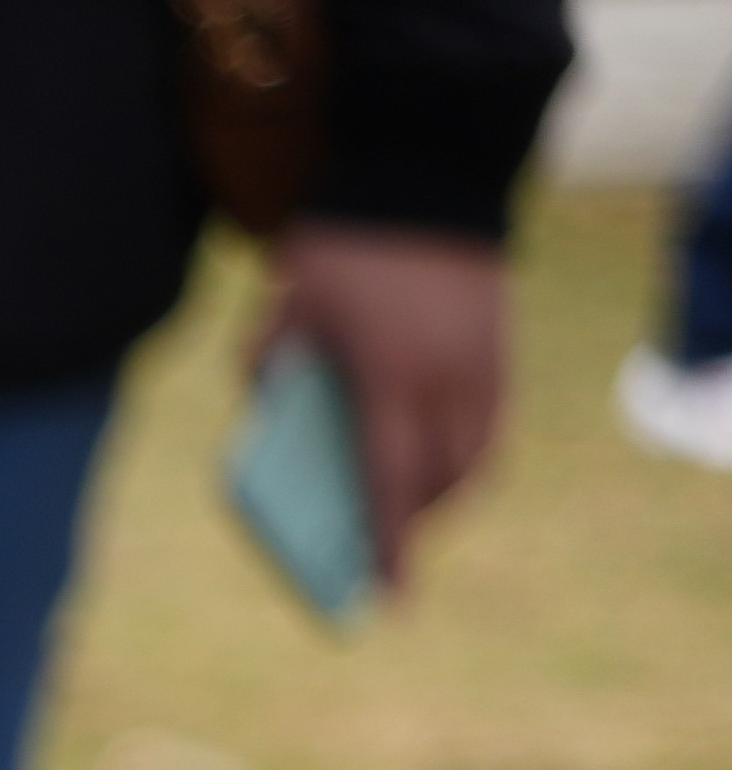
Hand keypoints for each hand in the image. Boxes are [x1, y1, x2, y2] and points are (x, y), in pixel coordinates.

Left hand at [253, 223, 508, 593]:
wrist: (423, 170)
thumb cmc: (340, 244)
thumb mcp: (282, 305)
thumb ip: (265, 367)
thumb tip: (271, 422)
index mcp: (389, 374)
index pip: (389, 480)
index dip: (387, 546)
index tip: (384, 599)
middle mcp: (449, 376)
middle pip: (441, 481)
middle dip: (413, 523)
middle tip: (380, 552)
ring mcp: (485, 360)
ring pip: (478, 456)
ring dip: (445, 492)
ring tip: (408, 509)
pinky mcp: (504, 343)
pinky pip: (493, 423)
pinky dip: (467, 453)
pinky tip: (431, 458)